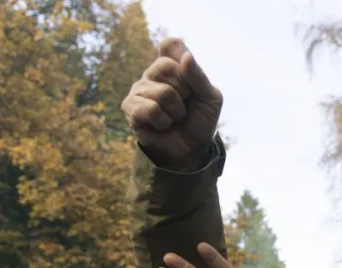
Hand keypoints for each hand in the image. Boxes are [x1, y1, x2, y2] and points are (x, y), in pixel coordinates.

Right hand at [122, 38, 221, 170]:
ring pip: (162, 92)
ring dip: (176, 111)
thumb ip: (199, 76)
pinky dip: (164, 121)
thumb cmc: (200, 120)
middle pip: (166, 66)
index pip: (170, 44)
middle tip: (184, 104)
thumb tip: (185, 57)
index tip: (191, 81)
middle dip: (184, 91)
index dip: (183, 59)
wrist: (192, 149)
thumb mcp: (211, 98)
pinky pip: (151, 109)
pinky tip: (162, 125)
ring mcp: (139, 90)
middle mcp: (152, 73)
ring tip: (174, 117)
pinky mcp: (130, 108)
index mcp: (171, 65)